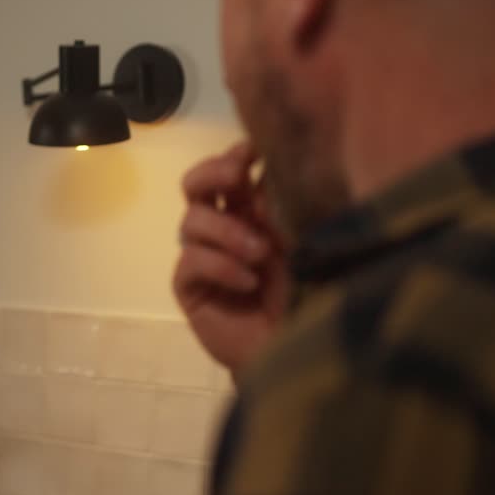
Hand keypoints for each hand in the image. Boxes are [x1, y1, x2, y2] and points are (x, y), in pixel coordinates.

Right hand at [174, 142, 288, 373]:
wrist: (294, 345)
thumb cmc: (306, 292)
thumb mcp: (301, 240)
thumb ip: (278, 206)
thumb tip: (263, 172)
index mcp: (247, 209)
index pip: (228, 169)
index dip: (235, 155)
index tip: (254, 149)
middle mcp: (220, 226)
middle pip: (194, 184)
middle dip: (214, 174)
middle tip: (237, 178)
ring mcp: (201, 255)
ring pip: (192, 221)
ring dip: (228, 232)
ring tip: (260, 255)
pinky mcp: (189, 286)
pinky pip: (191, 261)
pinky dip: (221, 266)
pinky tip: (248, 282)